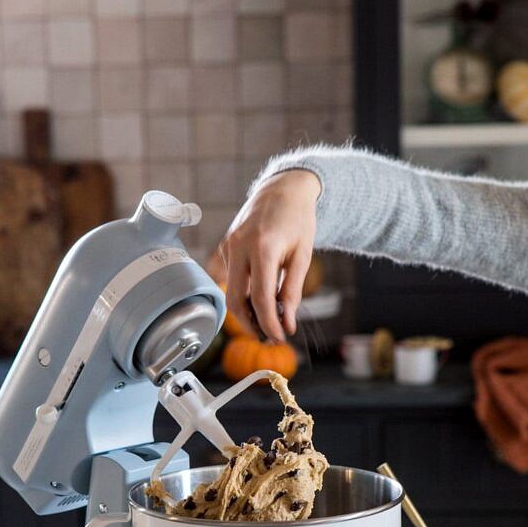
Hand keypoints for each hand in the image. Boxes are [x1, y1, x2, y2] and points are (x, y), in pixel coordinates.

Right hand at [219, 169, 320, 342]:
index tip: (280, 337)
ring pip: (230, 292)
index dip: (269, 324)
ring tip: (266, 323)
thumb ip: (292, 292)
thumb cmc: (298, 220)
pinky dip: (244, 293)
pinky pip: (231, 278)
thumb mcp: (303, 256)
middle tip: (269, 337)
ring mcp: (228, 245)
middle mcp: (240, 246)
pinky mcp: (225, 246)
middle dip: (252, 324)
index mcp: (263, 247)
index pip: (259, 298)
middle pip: (237, 300)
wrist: (283, 189)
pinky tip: (261, 297)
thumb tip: (287, 324)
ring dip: (246, 312)